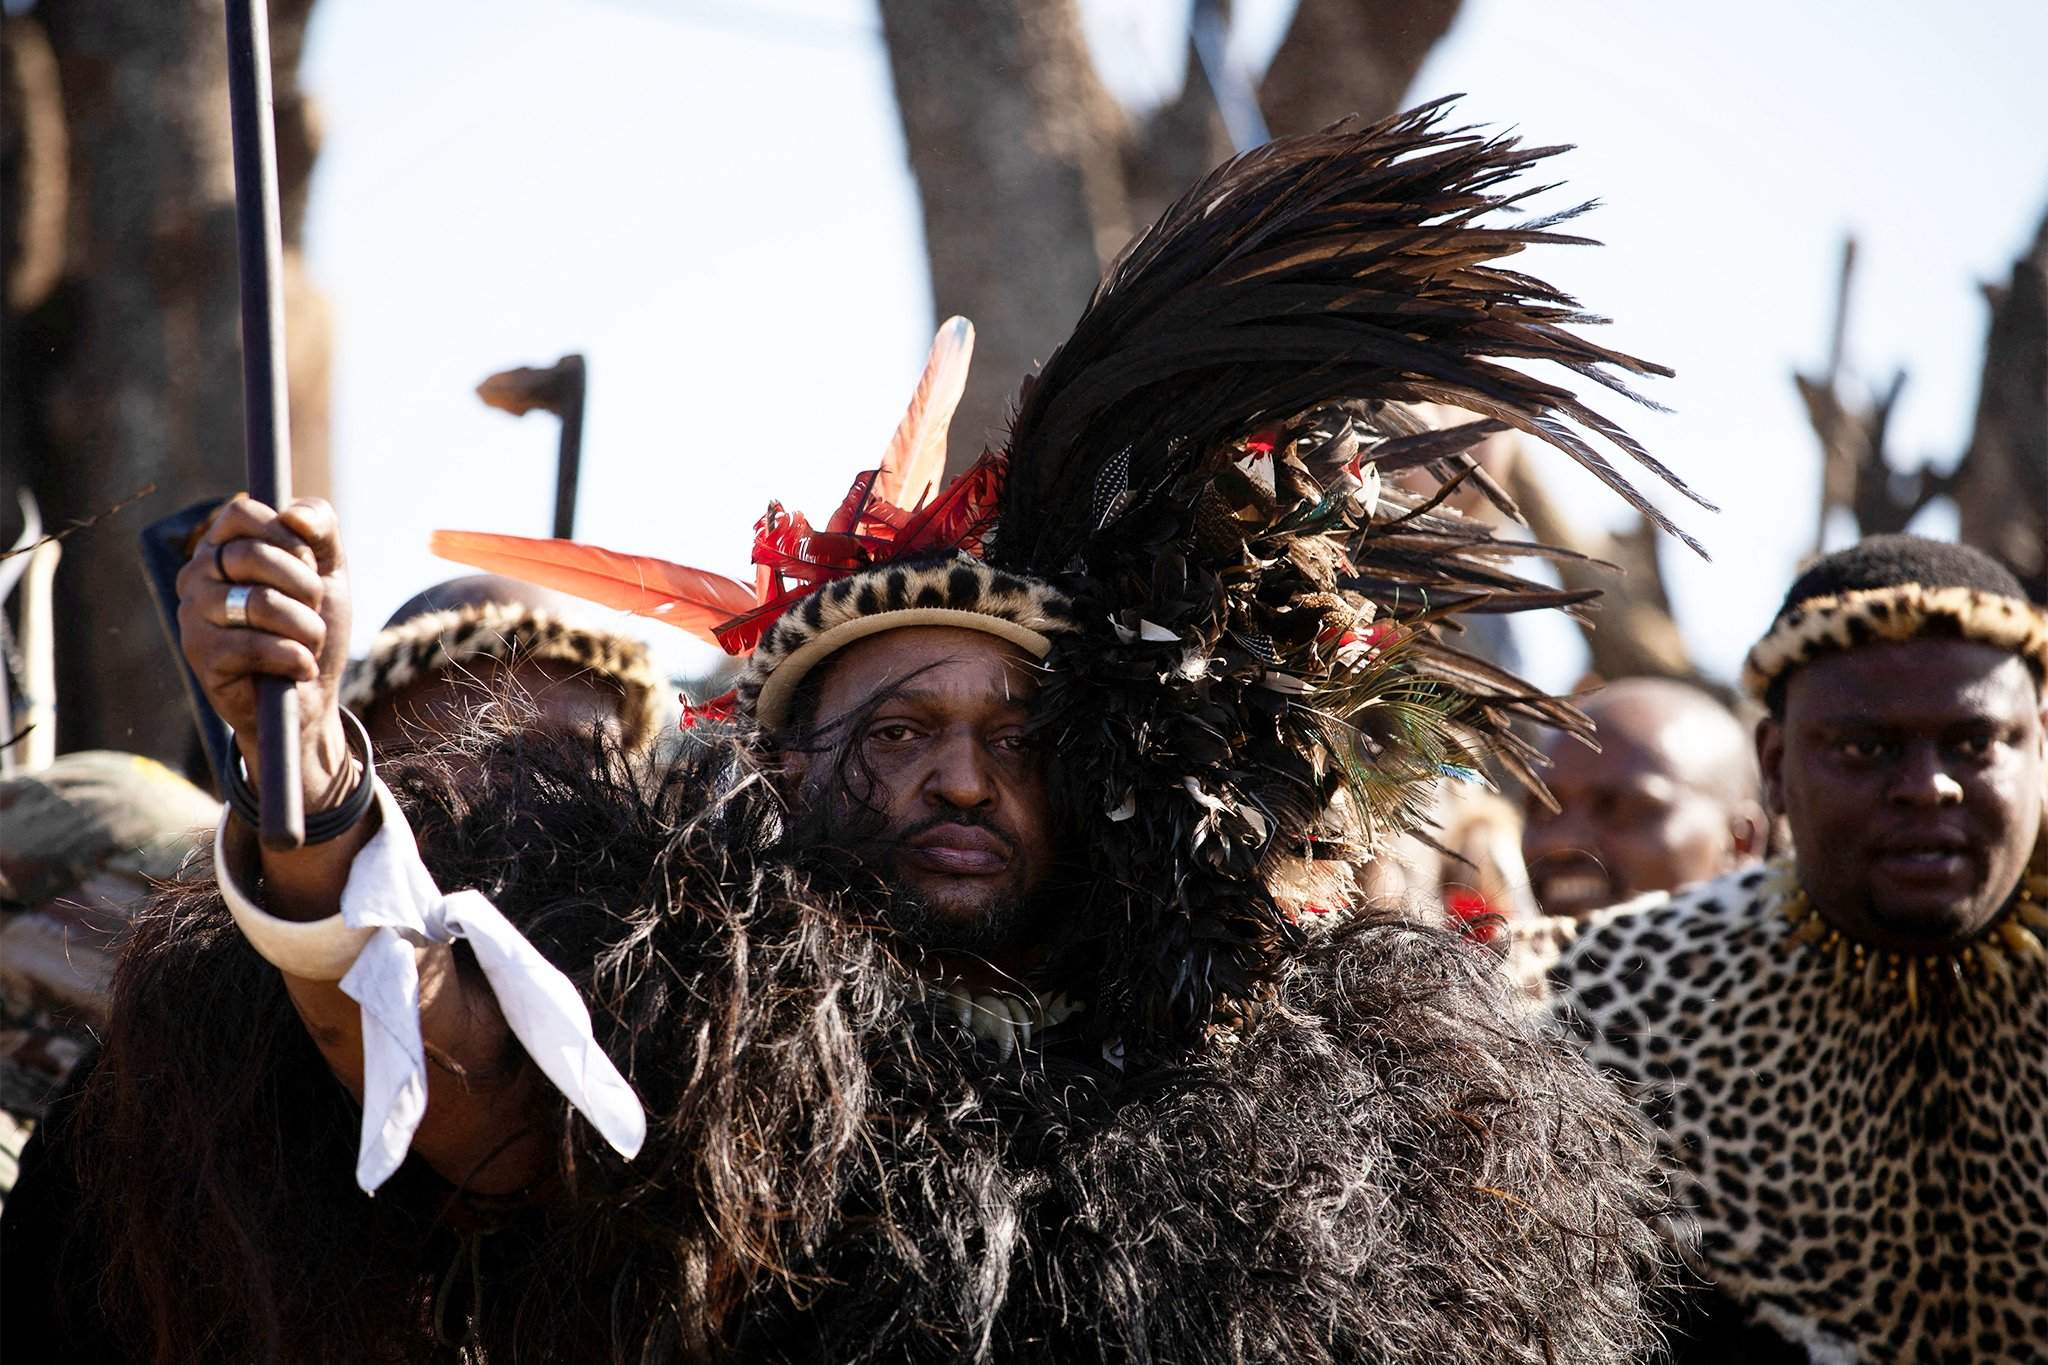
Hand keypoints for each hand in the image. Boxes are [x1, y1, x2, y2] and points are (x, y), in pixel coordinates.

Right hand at [177, 495, 356, 812]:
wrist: (311, 697)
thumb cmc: (312, 626)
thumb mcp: (328, 571)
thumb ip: (321, 528)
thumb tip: (293, 515)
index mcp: (222, 547)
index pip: (243, 512)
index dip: (288, 537)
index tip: (310, 564)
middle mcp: (197, 575)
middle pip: (255, 554)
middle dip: (306, 587)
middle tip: (313, 612)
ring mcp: (193, 615)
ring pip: (261, 602)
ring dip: (306, 627)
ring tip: (309, 644)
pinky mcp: (200, 655)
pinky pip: (257, 645)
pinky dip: (294, 658)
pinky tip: (298, 668)